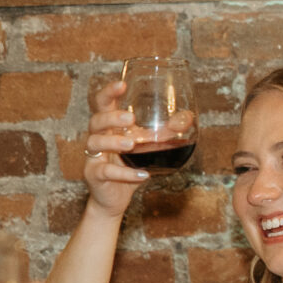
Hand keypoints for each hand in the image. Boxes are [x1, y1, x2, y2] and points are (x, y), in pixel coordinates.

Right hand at [82, 78, 186, 218]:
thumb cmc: (129, 165)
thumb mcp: (148, 146)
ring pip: (95, 142)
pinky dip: (124, 173)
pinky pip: (105, 171)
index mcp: (109, 126)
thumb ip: (165, 132)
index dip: (109, 92)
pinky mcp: (94, 176)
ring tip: (131, 144)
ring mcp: (94, 157)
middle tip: (130, 119)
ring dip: (113, 142)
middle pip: (96, 120)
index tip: (122, 84)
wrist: (114, 198)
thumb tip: (188, 118)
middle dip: (111, 117)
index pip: (103, 103)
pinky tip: (142, 175)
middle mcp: (98, 137)